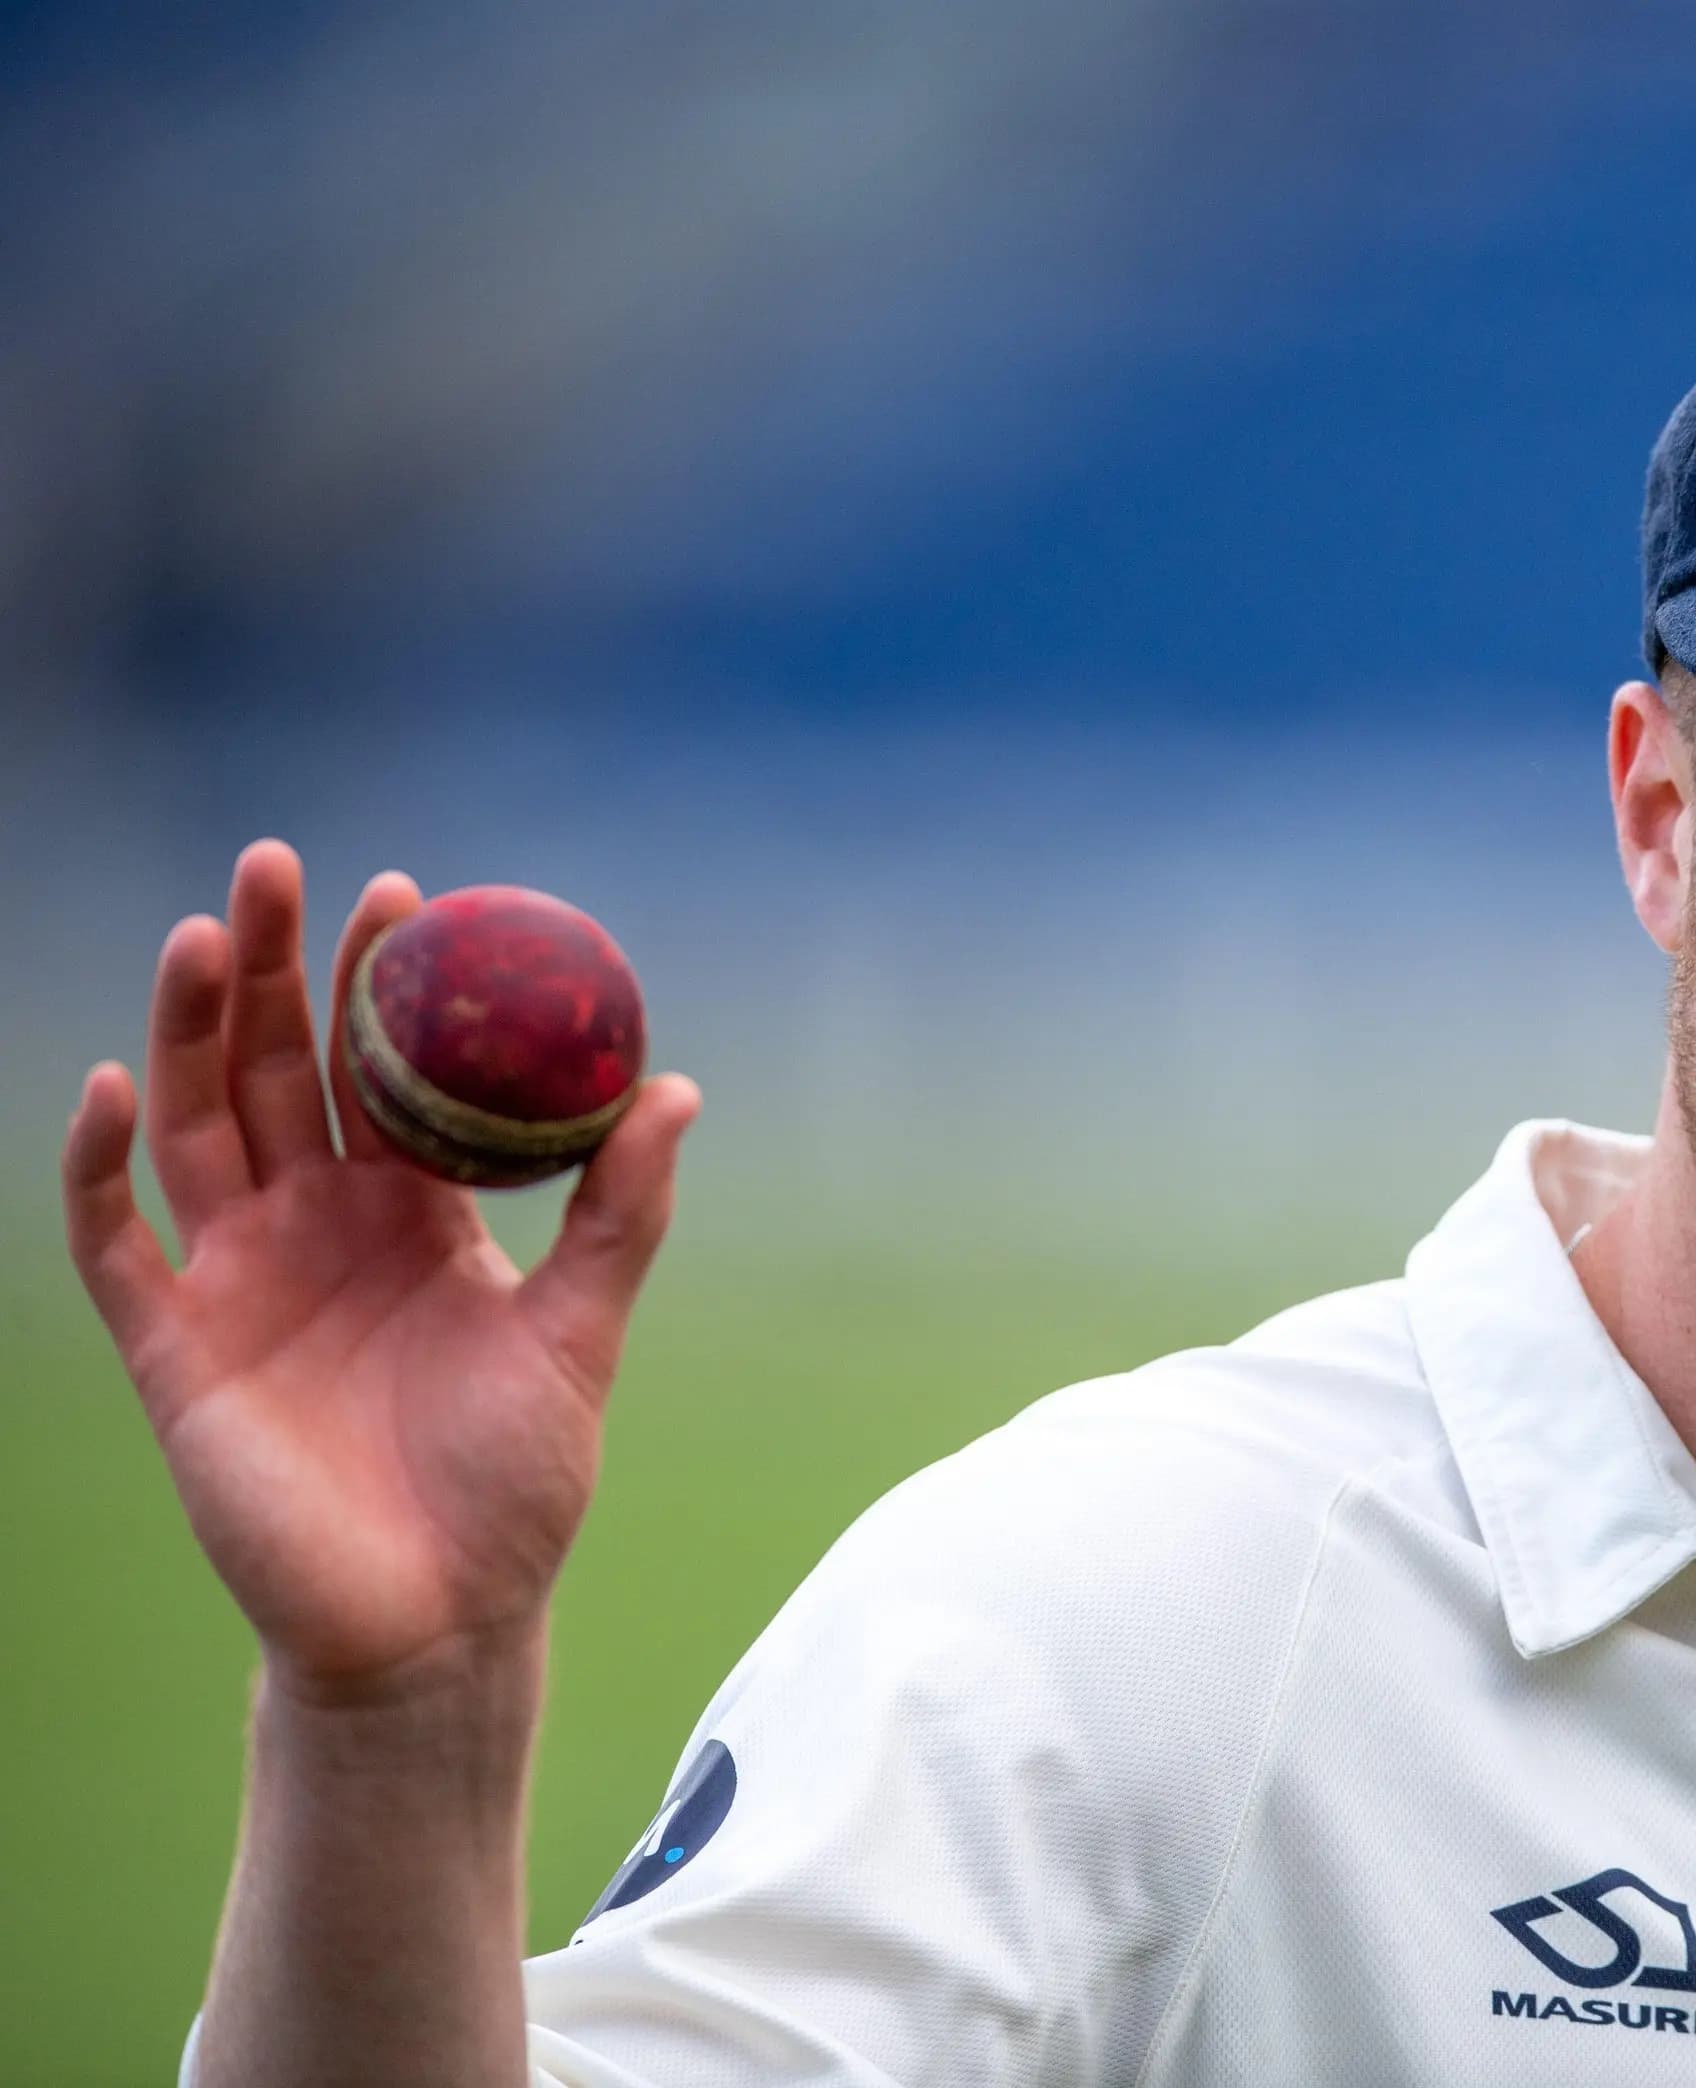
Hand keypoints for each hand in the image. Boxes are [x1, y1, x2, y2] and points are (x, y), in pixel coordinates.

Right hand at [60, 840, 700, 1703]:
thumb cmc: (517, 1481)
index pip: (384, 1070)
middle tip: (274, 864)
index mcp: (414, 1212)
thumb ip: (620, 1212)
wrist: (442, 1615)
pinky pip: (115, 1240)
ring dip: (191, 1030)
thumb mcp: (582, 1331)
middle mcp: (318, 1226)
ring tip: (206, 933)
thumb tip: (675, 1084)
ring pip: (196, 1125)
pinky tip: (112, 1084)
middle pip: (278, 1068)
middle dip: (274, 966)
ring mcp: (240, 1278)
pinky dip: (99, 1163)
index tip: (403, 894)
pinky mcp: (175, 1346)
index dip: (381, 983)